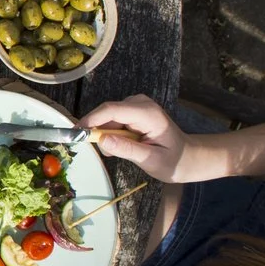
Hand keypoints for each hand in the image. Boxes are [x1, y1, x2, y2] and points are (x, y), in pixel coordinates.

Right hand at [80, 94, 200, 181]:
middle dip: (98, 131)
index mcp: (148, 114)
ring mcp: (136, 105)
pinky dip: (111, 133)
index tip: (76, 134)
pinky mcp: (133, 110)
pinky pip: (112, 119)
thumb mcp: (152, 160)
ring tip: (116, 152)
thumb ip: (127, 149)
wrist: (188, 157)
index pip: (112, 110)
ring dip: (105, 134)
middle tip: (102, 152)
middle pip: (107, 112)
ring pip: (107, 117)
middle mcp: (141, 104)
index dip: (91, 119)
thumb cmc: (174, 161)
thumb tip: (102, 140)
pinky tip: (121, 144)